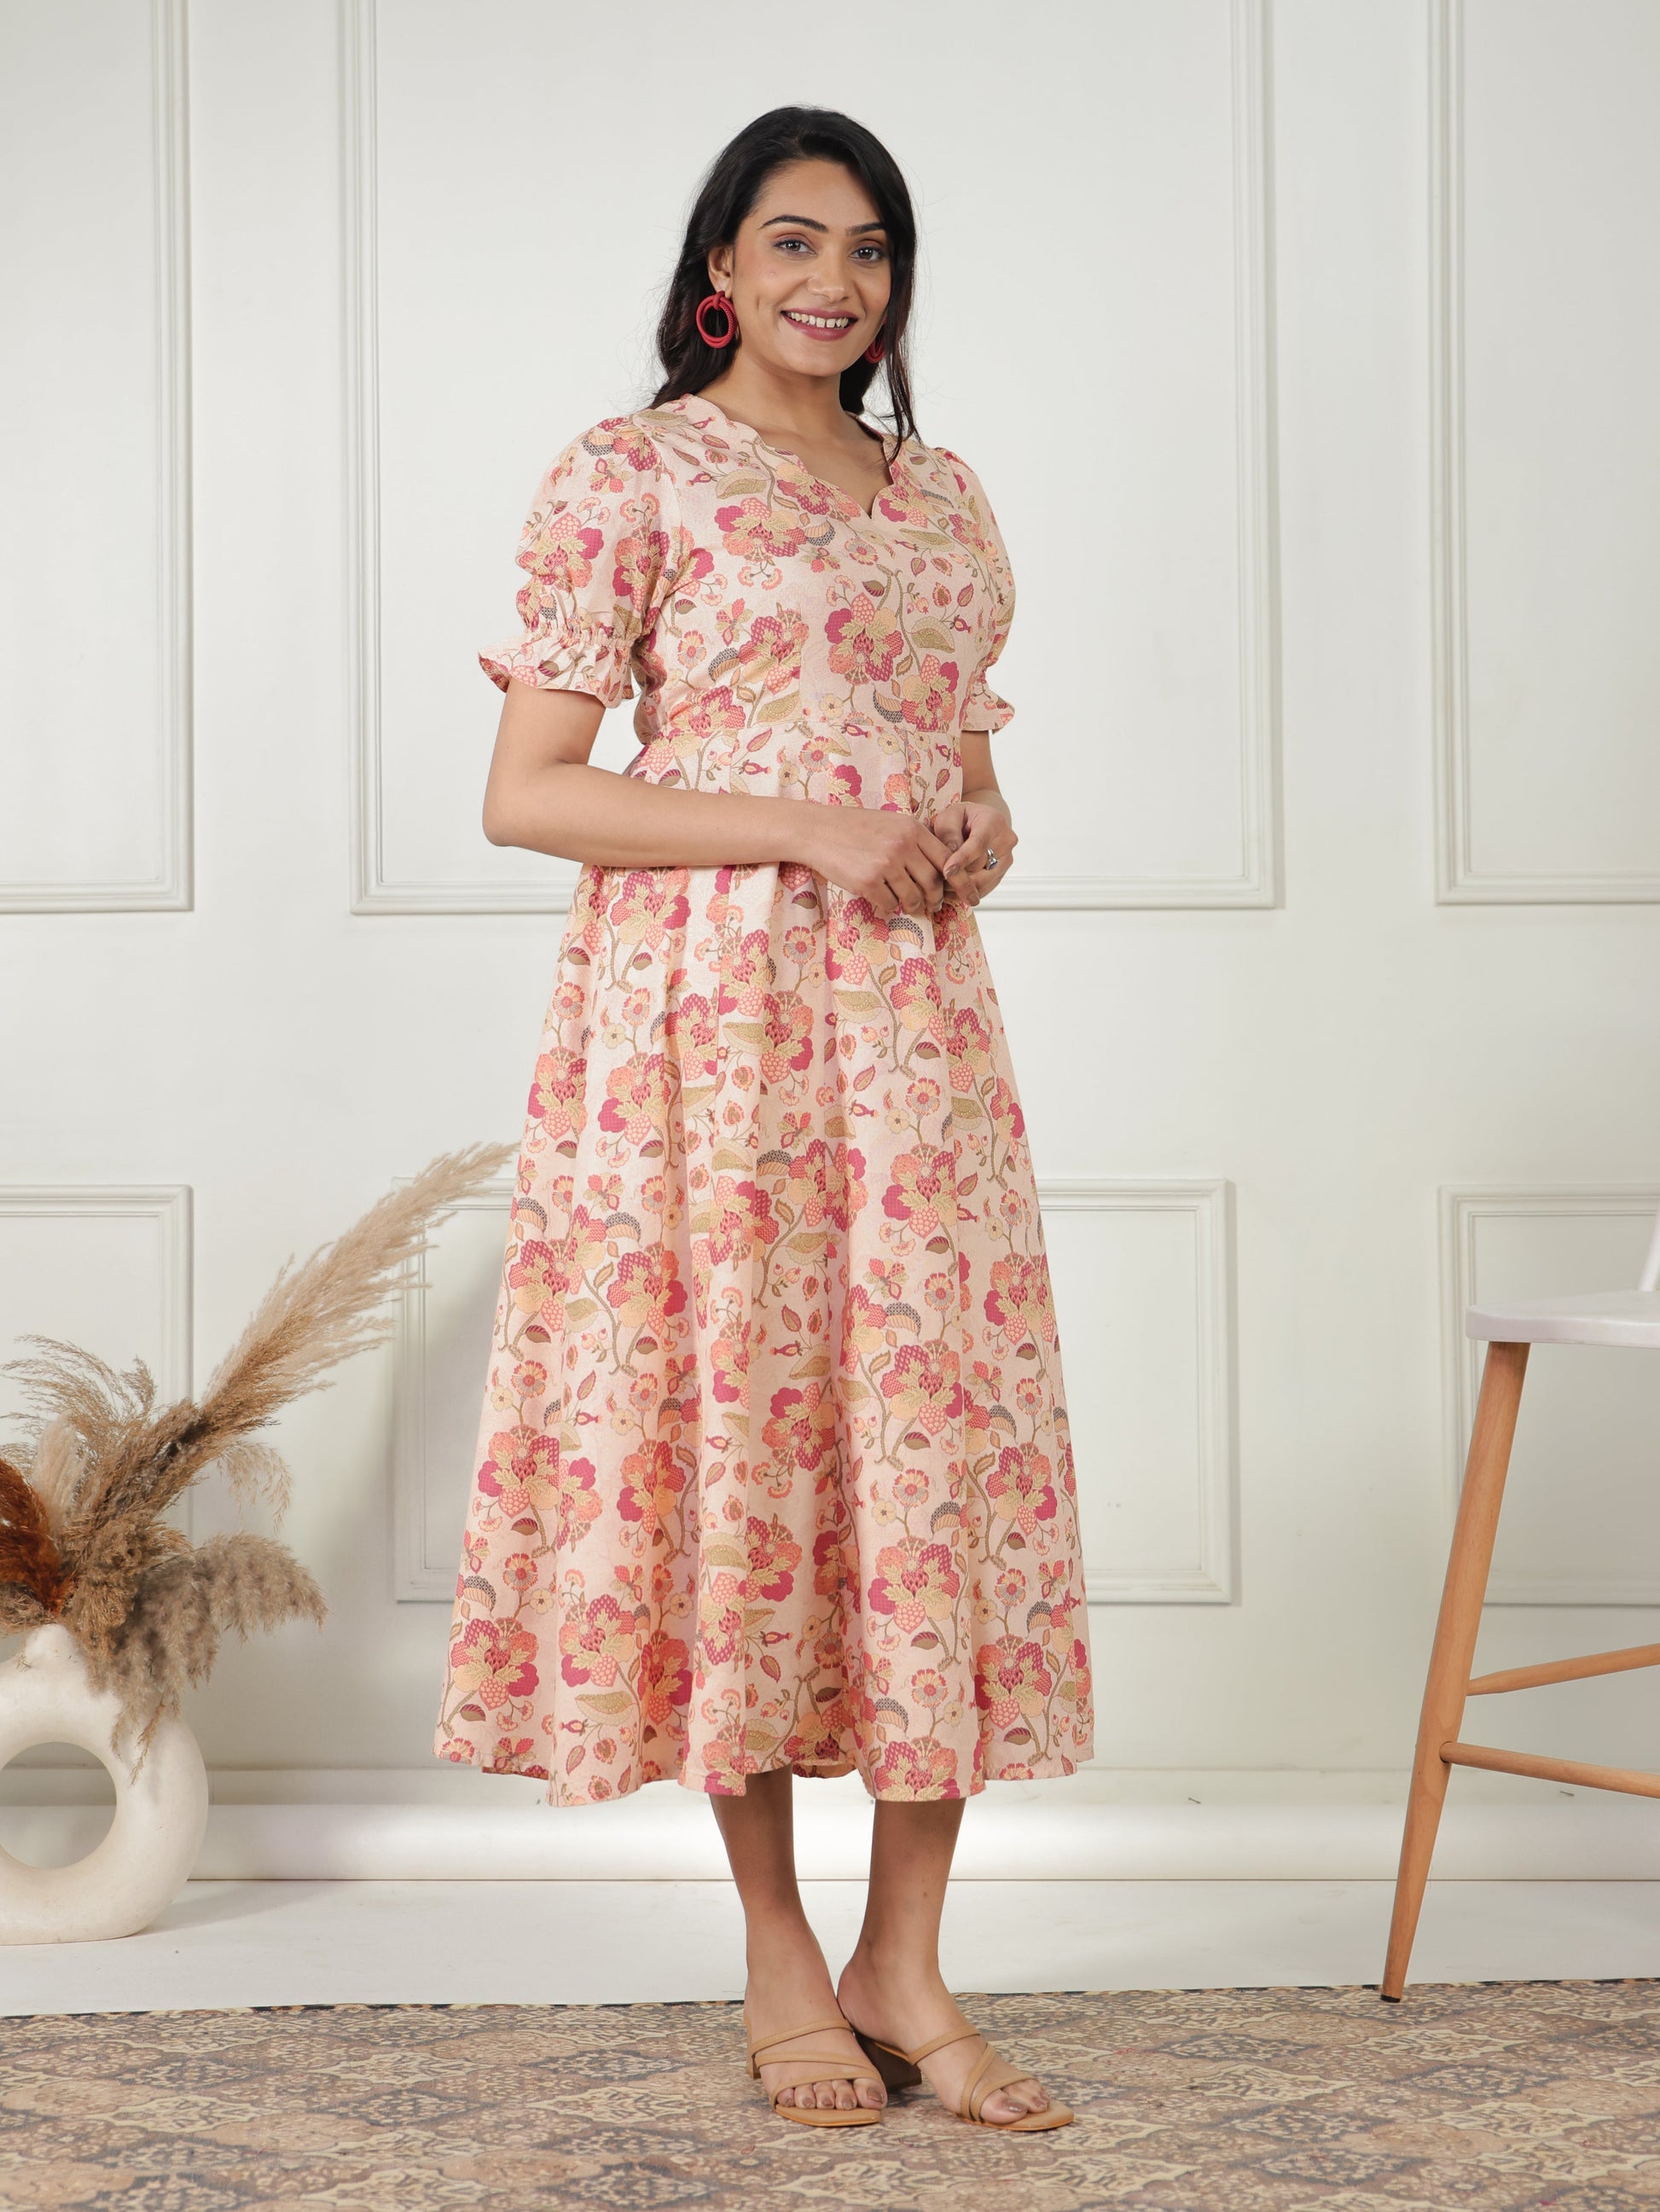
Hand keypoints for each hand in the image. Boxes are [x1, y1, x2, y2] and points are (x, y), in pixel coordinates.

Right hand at [801, 804, 956, 919]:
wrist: (818, 830)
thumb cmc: (855, 827)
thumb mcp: (892, 823)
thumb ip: (916, 840)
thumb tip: (941, 867)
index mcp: (911, 829)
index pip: (947, 859)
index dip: (958, 880)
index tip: (963, 892)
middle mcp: (902, 846)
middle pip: (933, 882)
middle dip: (936, 899)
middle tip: (933, 905)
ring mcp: (885, 864)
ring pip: (913, 897)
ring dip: (913, 905)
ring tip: (908, 905)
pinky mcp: (867, 881)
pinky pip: (889, 903)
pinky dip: (889, 905)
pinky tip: (883, 898)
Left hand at [927, 794, 1017, 905]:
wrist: (978, 824)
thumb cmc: (961, 819)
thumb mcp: (949, 817)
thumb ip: (948, 833)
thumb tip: (950, 856)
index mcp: (994, 821)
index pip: (978, 844)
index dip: (962, 860)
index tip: (946, 872)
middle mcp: (1005, 841)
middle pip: (979, 866)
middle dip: (956, 874)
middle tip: (934, 877)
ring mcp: (1006, 860)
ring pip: (982, 882)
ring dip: (960, 887)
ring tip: (940, 885)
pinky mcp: (1002, 874)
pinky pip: (983, 890)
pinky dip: (966, 892)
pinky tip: (951, 889)